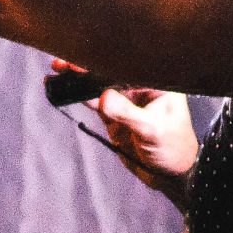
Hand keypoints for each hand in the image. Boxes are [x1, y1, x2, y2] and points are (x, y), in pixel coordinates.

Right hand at [51, 65, 197, 192]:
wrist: (170, 174)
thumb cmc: (174, 148)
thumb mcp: (153, 129)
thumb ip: (127, 113)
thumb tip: (103, 98)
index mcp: (157, 83)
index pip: (128, 67)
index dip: (106, 62)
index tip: (86, 58)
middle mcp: (141, 88)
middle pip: (111, 73)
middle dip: (88, 67)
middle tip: (64, 61)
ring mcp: (126, 101)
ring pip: (99, 85)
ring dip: (80, 80)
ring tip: (59, 70)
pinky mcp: (114, 115)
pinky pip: (95, 102)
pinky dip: (80, 96)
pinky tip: (66, 88)